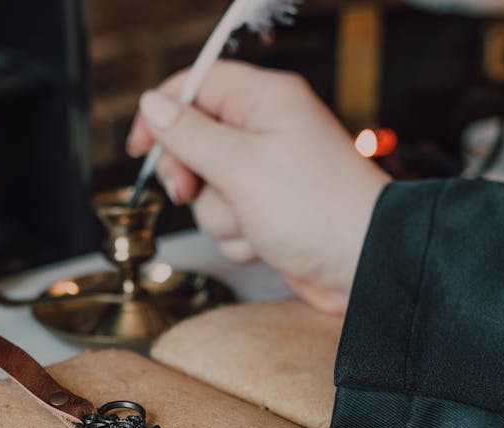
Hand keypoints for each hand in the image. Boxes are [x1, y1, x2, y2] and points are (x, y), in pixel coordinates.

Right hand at [127, 61, 390, 312]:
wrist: (363, 266)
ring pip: (206, 190)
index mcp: (265, 101)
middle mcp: (265, 132)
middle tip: (192, 190)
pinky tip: (264, 242)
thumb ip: (190, 135)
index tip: (140, 148)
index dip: (162, 113)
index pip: (197, 85)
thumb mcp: (242, 166)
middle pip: (193, 142)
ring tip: (252, 222)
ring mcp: (265, 174)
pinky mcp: (266, 212)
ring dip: (219, 215)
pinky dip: (237, 236)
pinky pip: (225, 220)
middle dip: (191, 176)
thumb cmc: (318, 209)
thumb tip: (153, 105)